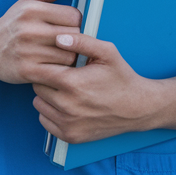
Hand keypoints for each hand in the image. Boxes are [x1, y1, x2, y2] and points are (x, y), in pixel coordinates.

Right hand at [0, 0, 81, 85]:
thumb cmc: (13, 24)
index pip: (74, 16)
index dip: (74, 22)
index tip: (66, 26)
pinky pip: (59, 73)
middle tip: (64, 42)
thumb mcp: (28, 1)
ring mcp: (27, 51)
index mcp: (31, 9)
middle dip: (73, 40)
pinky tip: (52, 66)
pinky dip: (59, 71)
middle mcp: (29, 29)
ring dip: (67, 57)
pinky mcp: (27, 71)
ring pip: (70, 56)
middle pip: (74, 36)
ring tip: (57, 55)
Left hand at [32, 33, 164, 143]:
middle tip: (61, 75)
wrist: (138, 108)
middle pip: (37, 86)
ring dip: (46, 95)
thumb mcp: (107, 52)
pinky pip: (44, 120)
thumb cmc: (121, 78)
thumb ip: (81, 41)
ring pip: (38, 104)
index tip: (52, 61)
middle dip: (45, 78)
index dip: (42, 63)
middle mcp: (67, 106)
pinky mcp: (70, 136)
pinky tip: (66, 104)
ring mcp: (68, 124)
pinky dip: (50, 112)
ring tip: (64, 89)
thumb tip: (57, 38)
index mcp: (72, 83)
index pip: (36, 71)